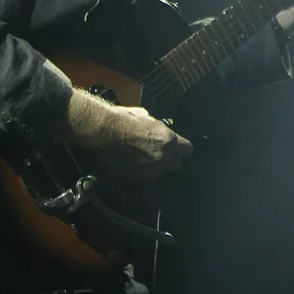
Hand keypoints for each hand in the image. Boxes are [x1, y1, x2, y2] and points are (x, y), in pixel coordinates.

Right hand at [57, 88, 193, 179]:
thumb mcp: (147, 117)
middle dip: (171, 160)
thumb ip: (157, 127)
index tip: (179, 148)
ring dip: (157, 167)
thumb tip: (157, 126)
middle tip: (163, 154)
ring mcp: (148, 169)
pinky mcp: (135, 176)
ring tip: (147, 159)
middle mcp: (162, 157)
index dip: (183, 149)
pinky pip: (145, 176)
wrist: (105, 131)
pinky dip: (143, 171)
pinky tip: (135, 163)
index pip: (188, 150)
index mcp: (168, 140)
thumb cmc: (126, 119)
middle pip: (176, 165)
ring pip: (160, 172)